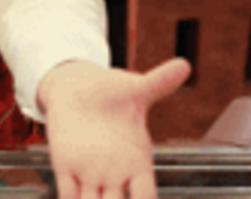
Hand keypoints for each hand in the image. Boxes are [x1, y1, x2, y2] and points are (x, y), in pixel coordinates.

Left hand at [40, 58, 190, 198]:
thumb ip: (159, 81)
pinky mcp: (65, 165)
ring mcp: (89, 172)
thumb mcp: (135, 88)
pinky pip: (67, 193)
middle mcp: (115, 174)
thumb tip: (184, 64)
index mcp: (137, 160)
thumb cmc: (111, 92)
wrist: (77, 87)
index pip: (146, 195)